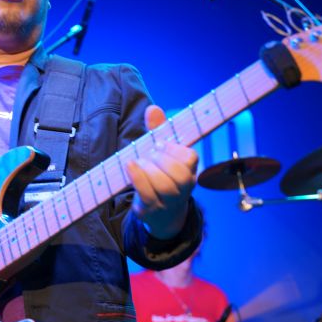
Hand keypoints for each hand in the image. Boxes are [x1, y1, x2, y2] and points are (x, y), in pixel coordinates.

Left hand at [126, 105, 198, 238]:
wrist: (160, 213)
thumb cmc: (159, 174)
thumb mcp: (160, 152)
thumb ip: (158, 130)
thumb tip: (153, 108)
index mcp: (189, 170)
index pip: (191, 158)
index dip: (175, 149)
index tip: (160, 143)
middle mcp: (183, 188)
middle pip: (180, 175)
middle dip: (161, 160)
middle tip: (149, 154)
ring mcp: (169, 202)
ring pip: (165, 186)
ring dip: (149, 169)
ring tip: (139, 162)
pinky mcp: (151, 210)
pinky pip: (147, 195)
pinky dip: (137, 178)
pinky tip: (130, 166)